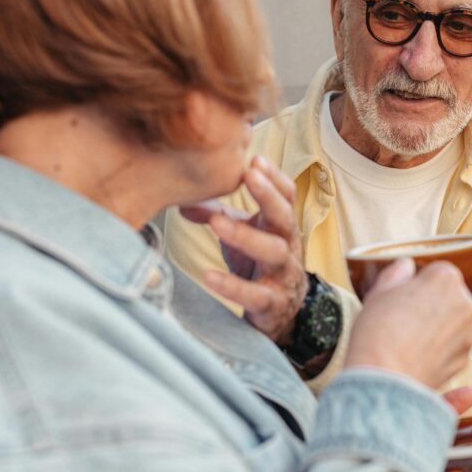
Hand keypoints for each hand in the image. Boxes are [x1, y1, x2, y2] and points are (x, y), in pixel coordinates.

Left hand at [179, 156, 305, 344]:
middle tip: (249, 174)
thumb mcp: (242, 236)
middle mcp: (287, 245)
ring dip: (246, 235)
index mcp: (280, 226)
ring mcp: (282, 274)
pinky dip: (232, 286)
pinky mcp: (270, 303)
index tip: (254, 159)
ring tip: (217, 223)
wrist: (284, 312)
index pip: (286, 196)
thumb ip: (218, 215)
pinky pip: (255, 294)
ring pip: (273, 252)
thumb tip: (184, 199)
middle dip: (269, 195)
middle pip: (284, 217)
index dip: (274, 177)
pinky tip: (208, 275)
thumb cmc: (259, 264)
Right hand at [344, 258, 471, 388]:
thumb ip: (398, 272)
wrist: (383, 379)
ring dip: (438, 327)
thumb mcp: (380, 292)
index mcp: (446, 278)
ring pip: (452, 323)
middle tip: (403, 319)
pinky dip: (440, 350)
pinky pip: (452, 347)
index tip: (402, 298)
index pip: (437, 272)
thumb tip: (407, 265)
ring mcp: (469, 333)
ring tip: (408, 340)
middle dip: (431, 305)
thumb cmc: (377, 332)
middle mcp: (466, 302)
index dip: (417, 285)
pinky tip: (417, 355)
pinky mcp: (466, 359)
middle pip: (449, 297)